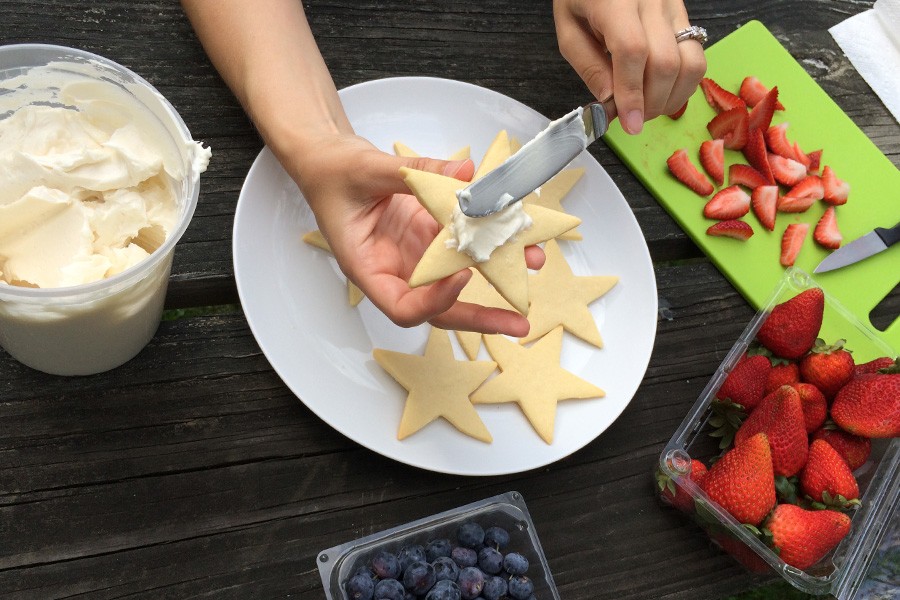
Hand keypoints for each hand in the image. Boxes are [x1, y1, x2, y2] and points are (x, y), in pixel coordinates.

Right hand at [286, 133, 541, 336]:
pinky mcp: (431, 234)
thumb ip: (412, 171)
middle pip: (440, 308)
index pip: (402, 307)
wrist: (330, 162)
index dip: (434, 300)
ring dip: (498, 271)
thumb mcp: (364, 169)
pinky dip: (489, 236)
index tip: (461, 275)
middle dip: (482, 317)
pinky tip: (516, 227)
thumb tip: (464, 172)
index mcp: (368, 269)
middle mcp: (396, 269)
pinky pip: (463, 241)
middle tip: (519, 322)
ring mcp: (416, 254)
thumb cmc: (332, 174)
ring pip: (460, 275)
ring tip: (536, 260)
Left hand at [553, 0, 706, 133]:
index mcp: (616, 1)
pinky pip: (697, 56)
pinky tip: (662, 93)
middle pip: (666, 63)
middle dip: (651, 103)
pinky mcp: (685, 15)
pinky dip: (683, 84)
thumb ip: (588, 66)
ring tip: (648, 108)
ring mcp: (674, 7)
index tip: (630, 123)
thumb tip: (611, 103)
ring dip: (672, 97)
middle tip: (633, 119)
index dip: (632, 94)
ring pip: (692, 62)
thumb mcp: (569, 27)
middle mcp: (653, 0)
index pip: (633, 52)